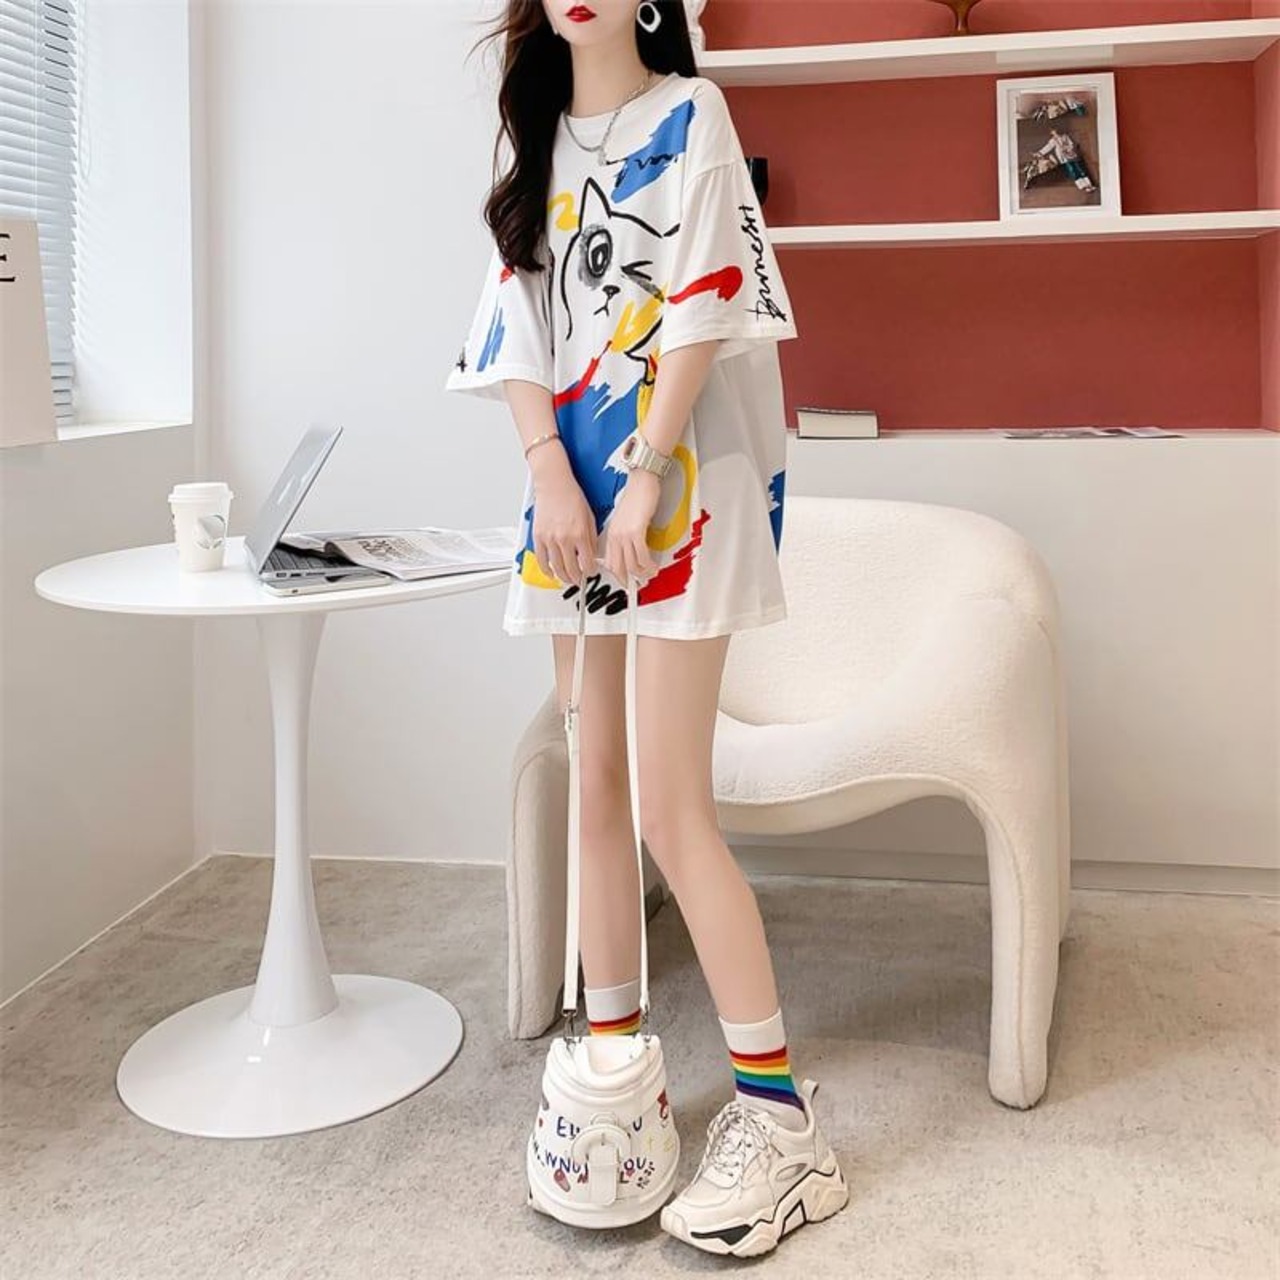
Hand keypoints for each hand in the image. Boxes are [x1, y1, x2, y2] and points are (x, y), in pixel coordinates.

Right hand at [531, 467, 597, 586]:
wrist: (554, 484)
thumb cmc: (572, 496)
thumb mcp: (590, 518)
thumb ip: (591, 538)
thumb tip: (592, 554)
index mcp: (580, 534)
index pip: (588, 564)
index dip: (590, 571)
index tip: (590, 571)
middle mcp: (564, 539)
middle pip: (572, 570)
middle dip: (577, 578)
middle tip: (579, 579)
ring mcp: (550, 539)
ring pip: (557, 568)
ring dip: (563, 577)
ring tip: (568, 578)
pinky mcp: (538, 537)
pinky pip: (541, 560)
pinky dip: (547, 570)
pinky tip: (551, 573)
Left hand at [601, 470, 660, 587]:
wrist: (642, 481)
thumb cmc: (637, 497)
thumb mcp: (626, 520)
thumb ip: (625, 535)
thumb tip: (632, 551)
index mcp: (611, 533)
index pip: (609, 561)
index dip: (618, 574)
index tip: (626, 581)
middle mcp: (615, 535)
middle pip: (617, 567)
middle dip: (628, 579)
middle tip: (638, 584)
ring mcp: (624, 534)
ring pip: (630, 565)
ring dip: (642, 573)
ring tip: (650, 574)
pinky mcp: (636, 531)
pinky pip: (642, 556)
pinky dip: (648, 565)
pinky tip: (654, 566)